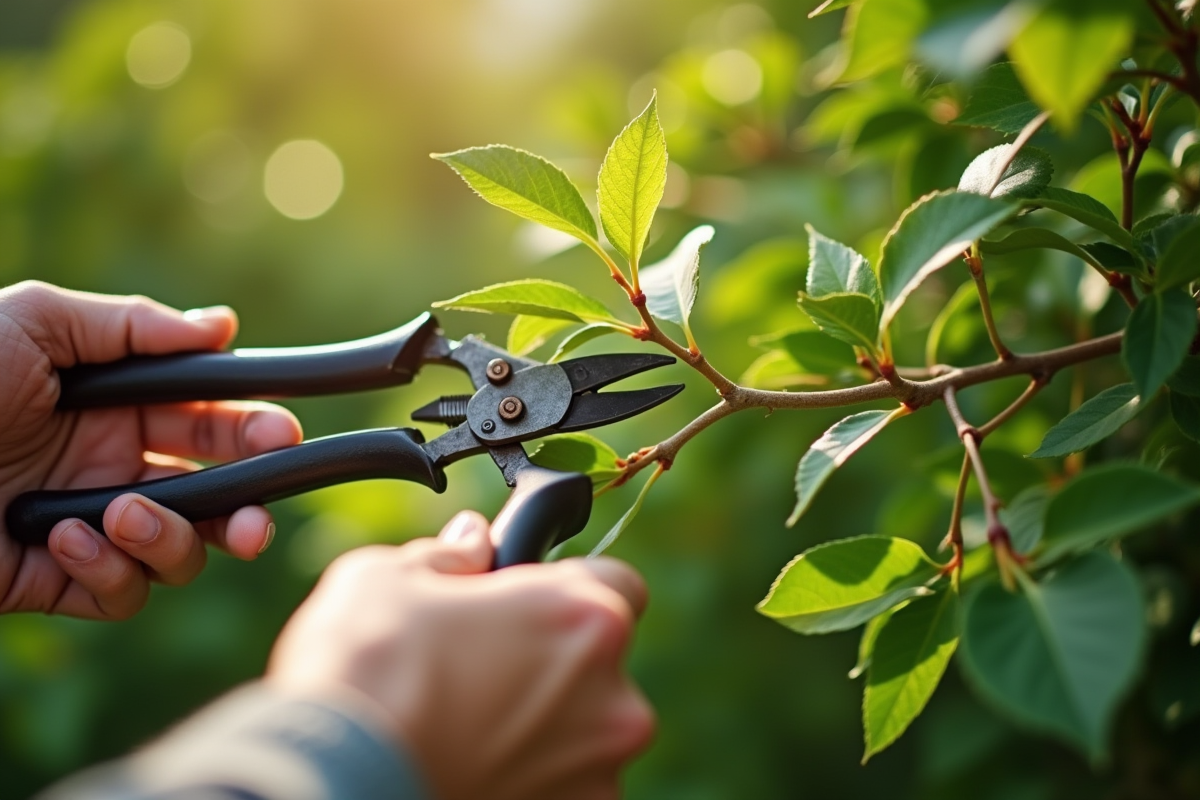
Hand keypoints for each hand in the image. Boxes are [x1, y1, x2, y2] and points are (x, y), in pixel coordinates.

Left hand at [0, 281, 302, 618]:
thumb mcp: (32, 323)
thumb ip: (133, 325)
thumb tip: (222, 326)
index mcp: (111, 404)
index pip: (206, 417)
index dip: (251, 427)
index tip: (281, 436)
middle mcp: (109, 465)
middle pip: (212, 490)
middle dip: (244, 502)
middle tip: (253, 518)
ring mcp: (87, 525)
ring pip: (179, 548)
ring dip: (169, 537)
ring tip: (121, 512)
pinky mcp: (55, 580)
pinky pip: (121, 591)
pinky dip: (110, 571)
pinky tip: (66, 541)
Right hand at [267, 512, 655, 799]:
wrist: (336, 777)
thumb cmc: (365, 668)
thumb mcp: (392, 576)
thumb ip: (451, 555)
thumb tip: (473, 541)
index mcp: (585, 617)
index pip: (619, 584)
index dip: (573, 586)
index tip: (532, 599)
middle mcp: (614, 697)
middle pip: (600, 663)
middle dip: (553, 660)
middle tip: (482, 663)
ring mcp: (598, 770)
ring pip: (585, 731)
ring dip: (544, 723)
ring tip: (466, 723)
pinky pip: (564, 784)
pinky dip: (531, 775)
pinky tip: (470, 763)